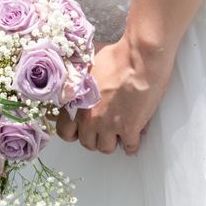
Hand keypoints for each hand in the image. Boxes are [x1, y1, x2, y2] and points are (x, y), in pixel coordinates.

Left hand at [56, 37, 174, 155]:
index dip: (73, 133)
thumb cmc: (115, 57)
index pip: (65, 131)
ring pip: (105, 148)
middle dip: (93, 138)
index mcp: (75, 105)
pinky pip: (129, 146)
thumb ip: (77, 82)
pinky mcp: (129, 128)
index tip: (80, 130)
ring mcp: (108, 125)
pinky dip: (131, 146)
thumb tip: (74, 82)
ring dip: (110, 143)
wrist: (140, 58)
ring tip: (116, 135)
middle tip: (101, 132)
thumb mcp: (85, 67)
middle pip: (86, 142)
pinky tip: (132, 140)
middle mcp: (88, 119)